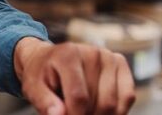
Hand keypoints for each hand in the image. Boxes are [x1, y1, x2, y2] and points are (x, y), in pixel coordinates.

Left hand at [13, 37, 135, 114]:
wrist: (48, 59)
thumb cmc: (41, 76)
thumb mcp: (34, 88)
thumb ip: (45, 102)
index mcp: (68, 54)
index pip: (79, 97)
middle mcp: (93, 52)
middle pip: (99, 103)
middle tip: (72, 113)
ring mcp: (109, 57)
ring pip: (113, 104)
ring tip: (82, 110)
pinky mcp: (120, 63)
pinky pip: (127, 97)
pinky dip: (116, 111)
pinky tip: (98, 109)